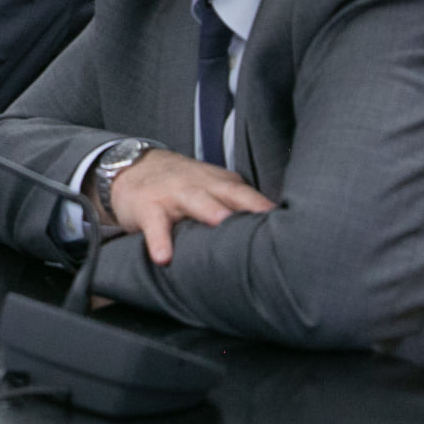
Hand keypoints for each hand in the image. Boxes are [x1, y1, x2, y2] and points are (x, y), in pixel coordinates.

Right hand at [106, 149, 274, 265]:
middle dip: (248, 205)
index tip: (294, 226)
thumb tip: (276, 238)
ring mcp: (173, 194)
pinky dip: (159, 240)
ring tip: (221, 223)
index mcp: (220, 183)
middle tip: (268, 223)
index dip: (267, 208)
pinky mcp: (147, 206)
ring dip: (209, 210)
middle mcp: (200, 184)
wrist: (129, 166)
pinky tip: (163, 258)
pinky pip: (154, 224)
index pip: (249, 195)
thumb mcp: (210, 188)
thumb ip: (237, 206)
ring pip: (194, 200)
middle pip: (229, 193)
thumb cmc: (181, 186)